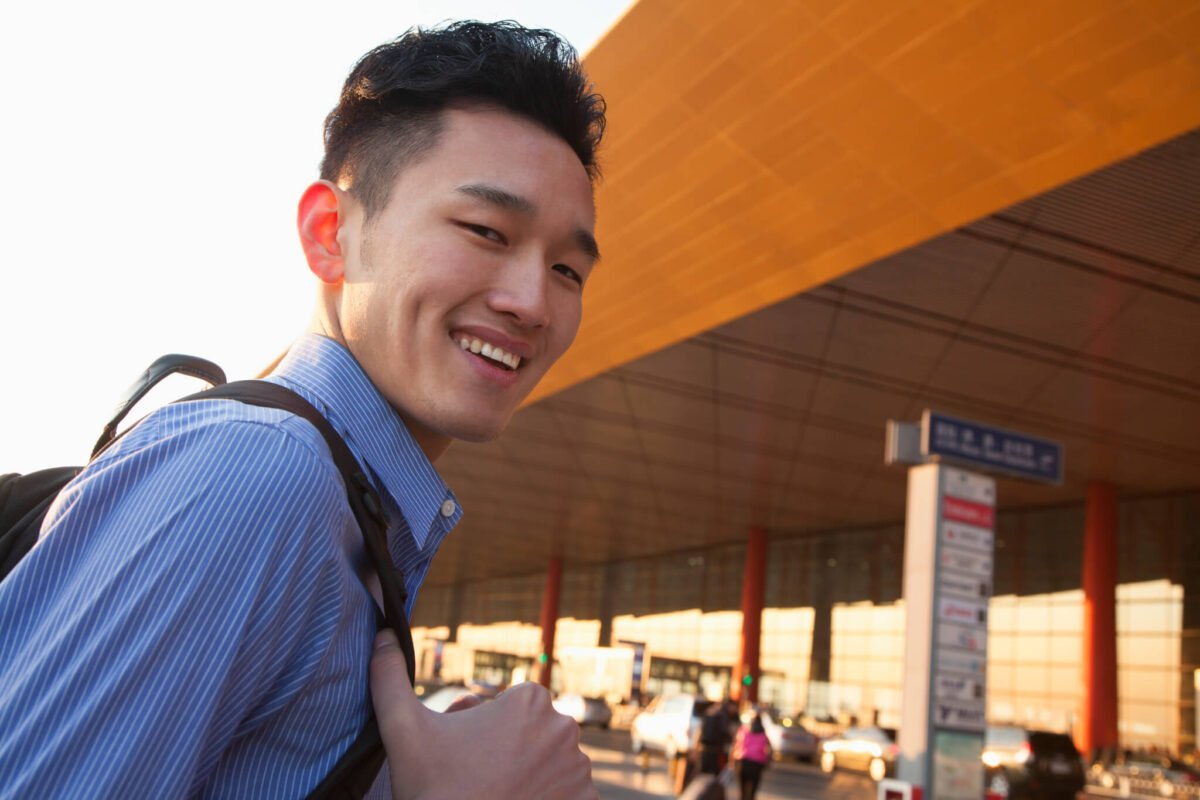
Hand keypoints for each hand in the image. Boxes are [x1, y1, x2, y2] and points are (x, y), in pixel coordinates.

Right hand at [371, 629, 596, 799]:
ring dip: (532, 776)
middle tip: (479, 777)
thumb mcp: (403, 729)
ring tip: (499, 793)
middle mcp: (565, 727)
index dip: (483, 732)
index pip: (509, 710)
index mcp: (530, 700)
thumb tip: (381, 637)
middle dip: (509, 752)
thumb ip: (390, 678)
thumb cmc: (432, 788)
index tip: (466, 754)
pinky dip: (552, 799)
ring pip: (550, 765)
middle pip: (531, 736)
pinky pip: (572, 795)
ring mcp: (581, 768)